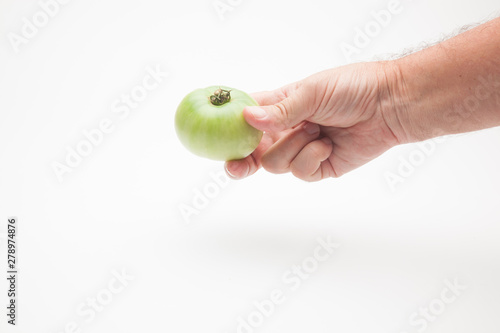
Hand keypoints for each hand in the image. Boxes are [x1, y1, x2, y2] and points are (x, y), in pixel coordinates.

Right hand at [224, 62, 402, 181]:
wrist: (389, 105)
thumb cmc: (351, 88)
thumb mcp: (311, 92)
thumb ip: (280, 110)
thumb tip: (247, 119)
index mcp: (279, 107)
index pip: (245, 121)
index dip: (230, 132)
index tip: (218, 140)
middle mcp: (286, 130)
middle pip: (254, 152)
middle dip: (244, 160)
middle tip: (236, 166)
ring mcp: (301, 150)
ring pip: (275, 164)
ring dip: (294, 147)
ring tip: (316, 130)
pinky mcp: (318, 167)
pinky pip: (301, 172)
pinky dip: (312, 158)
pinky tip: (328, 145)